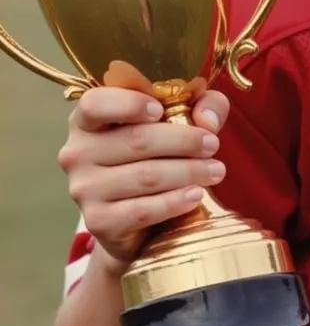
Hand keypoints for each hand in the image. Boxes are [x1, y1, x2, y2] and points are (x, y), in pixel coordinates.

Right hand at [58, 72, 230, 268]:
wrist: (139, 218)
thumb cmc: (159, 153)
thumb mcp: (181, 118)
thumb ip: (201, 104)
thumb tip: (207, 120)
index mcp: (89, 119)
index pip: (95, 103)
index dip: (127, 104)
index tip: (159, 109)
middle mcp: (78, 152)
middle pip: (136, 140)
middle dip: (183, 140)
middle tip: (213, 145)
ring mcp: (84, 189)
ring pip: (145, 176)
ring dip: (188, 172)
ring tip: (217, 171)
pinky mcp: (98, 221)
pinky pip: (142, 210)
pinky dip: (174, 202)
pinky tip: (196, 195)